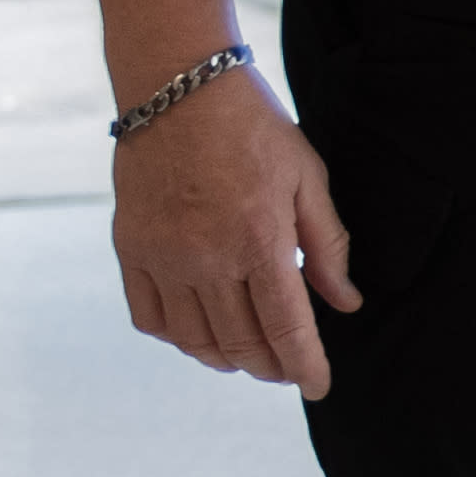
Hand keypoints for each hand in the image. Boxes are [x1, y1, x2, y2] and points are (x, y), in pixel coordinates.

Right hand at [111, 72, 363, 397]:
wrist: (179, 89)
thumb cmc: (254, 129)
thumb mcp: (308, 179)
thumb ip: (329, 246)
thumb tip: (345, 302)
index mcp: (260, 242)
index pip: (288, 329)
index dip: (306, 367)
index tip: (319, 386)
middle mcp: (207, 258)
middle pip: (241, 343)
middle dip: (270, 367)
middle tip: (287, 370)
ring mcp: (162, 257)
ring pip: (194, 339)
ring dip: (225, 359)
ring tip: (248, 359)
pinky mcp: (129, 249)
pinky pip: (150, 317)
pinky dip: (177, 338)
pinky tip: (199, 333)